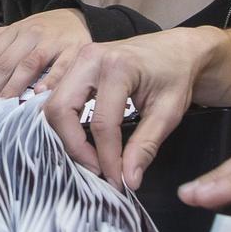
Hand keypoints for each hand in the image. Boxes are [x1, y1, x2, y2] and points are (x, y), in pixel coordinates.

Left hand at [0, 9, 90, 99]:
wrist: (78, 17)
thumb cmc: (46, 28)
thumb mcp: (19, 28)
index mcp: (16, 31)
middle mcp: (32, 35)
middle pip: (7, 61)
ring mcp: (53, 43)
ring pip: (29, 64)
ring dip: (14, 85)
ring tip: (4, 102)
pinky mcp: (74, 51)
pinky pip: (61, 67)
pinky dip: (50, 81)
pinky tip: (40, 94)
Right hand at [42, 26, 227, 188]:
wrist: (177, 50)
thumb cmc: (177, 76)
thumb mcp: (168, 113)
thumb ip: (145, 146)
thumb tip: (128, 179)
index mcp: (117, 67)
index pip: (102, 123)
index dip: (107, 158)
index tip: (117, 181)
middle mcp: (90, 58)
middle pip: (61, 110)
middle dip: (75, 146)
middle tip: (96, 170)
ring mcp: (78, 59)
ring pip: (53, 105)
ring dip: (66, 136)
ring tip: (91, 157)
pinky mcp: (74, 65)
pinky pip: (58, 98)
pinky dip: (65, 123)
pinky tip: (83, 139)